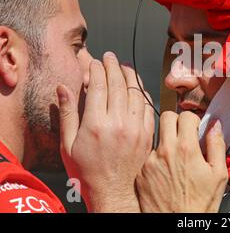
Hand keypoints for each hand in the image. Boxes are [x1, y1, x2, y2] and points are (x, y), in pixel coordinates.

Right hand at [57, 52, 153, 212]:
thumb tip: (64, 88)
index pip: (99, 86)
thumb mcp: (68, 144)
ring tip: (124, 65)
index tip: (95, 61)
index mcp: (96, 124)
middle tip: (110, 56)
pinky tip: (138, 86)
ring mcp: (136, 128)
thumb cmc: (87, 170)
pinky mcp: (147, 134)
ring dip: (130, 75)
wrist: (112, 190)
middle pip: (118, 84)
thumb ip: (67, 114)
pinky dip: (143, 92)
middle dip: (113, 66)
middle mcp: (118, 123)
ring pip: (136, 92)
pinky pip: (148, 106)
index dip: (97, 70)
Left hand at [136, 111, 227, 212]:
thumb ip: (217, 145)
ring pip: (157, 137)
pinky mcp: (141, 173)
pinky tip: (167, 172)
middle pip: (166, 117)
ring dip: (167, 141)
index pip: (185, 115)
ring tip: (177, 158)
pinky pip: (149, 156)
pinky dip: (157, 158)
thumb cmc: (199, 205)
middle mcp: (165, 152)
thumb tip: (215, 125)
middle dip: (177, 121)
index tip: (195, 127)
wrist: (178, 225)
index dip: (193, 119)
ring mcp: (150, 162)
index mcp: (186, 149)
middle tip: (184, 134)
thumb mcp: (219, 174)